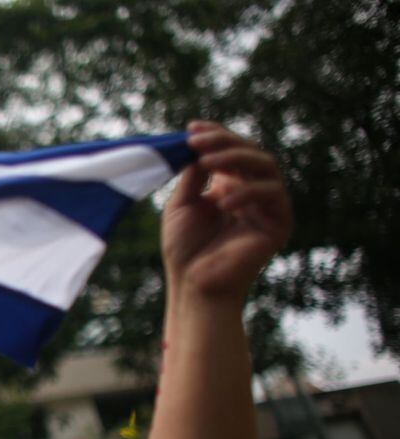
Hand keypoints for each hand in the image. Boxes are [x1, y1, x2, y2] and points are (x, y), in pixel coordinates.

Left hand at [162, 121, 291, 302]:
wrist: (194, 287)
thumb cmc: (184, 251)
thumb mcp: (181, 205)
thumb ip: (192, 175)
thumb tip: (198, 145)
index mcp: (228, 186)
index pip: (229, 151)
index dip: (214, 135)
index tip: (191, 128)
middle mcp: (251, 192)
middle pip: (249, 152)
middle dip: (223, 142)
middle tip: (197, 141)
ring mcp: (267, 206)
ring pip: (265, 165)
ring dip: (235, 158)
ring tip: (207, 161)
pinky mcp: (280, 223)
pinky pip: (271, 194)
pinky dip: (247, 191)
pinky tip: (222, 200)